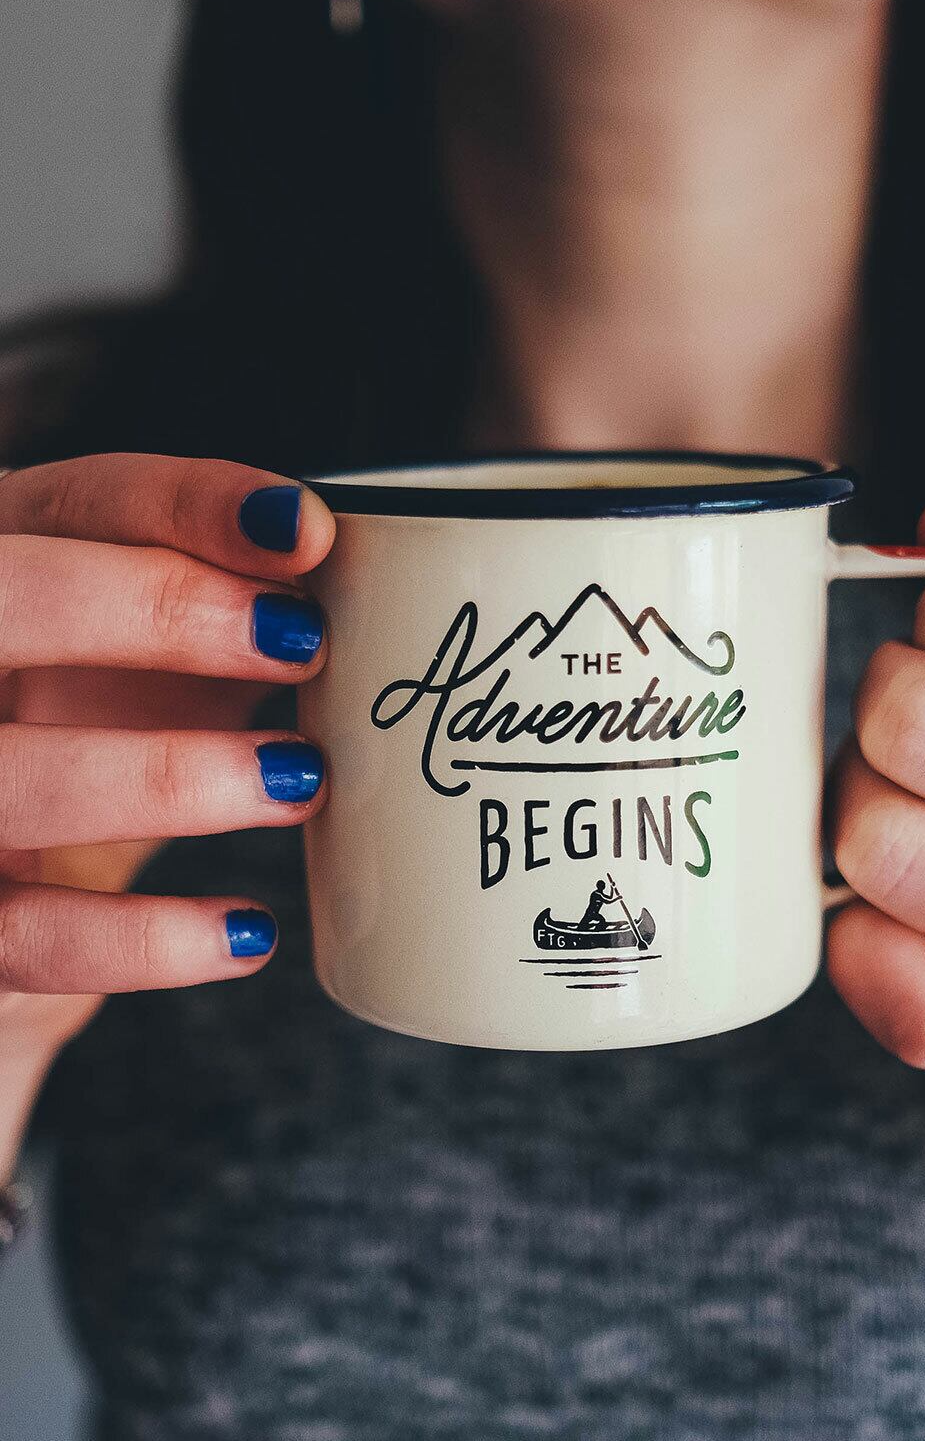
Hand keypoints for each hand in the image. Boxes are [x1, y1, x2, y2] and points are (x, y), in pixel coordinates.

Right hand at [0, 454, 334, 1070]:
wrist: (6, 907)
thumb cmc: (93, 745)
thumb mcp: (154, 664)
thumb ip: (230, 621)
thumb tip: (372, 592)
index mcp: (3, 569)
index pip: (77, 502)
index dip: (187, 505)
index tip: (305, 527)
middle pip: (11, 600)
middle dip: (154, 609)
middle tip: (298, 640)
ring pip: (18, 774)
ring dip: (165, 773)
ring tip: (297, 780)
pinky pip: (34, 936)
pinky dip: (146, 939)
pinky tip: (248, 932)